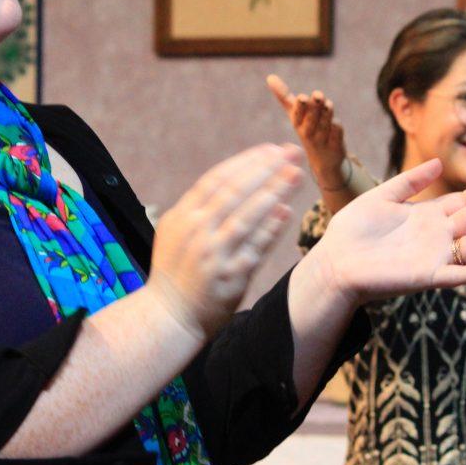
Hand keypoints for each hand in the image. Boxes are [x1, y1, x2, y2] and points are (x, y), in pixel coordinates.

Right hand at [147, 144, 303, 339]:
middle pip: (236, 191)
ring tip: (296, 174)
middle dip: (266, 168)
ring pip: (248, 215)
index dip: (247, 161)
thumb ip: (200, 206)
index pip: (218, 179)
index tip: (271, 149)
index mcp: (183, 215)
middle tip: (292, 152)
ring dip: (274, 191)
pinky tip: (286, 211)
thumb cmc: (175, 269)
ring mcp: (214, 254)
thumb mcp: (175, 231)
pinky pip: (256, 247)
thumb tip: (234, 180)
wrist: (169, 315)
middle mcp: (197, 231)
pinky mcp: (231, 277)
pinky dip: (271, 228)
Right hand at [266, 74, 346, 187]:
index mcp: (297, 123)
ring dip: (326, 114)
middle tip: (318, 95)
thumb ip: (283, 96)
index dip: (299, 107)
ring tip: (328, 104)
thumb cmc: (307, 128)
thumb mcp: (295, 113)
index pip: (296, 115)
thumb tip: (269, 77)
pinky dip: (336, 129)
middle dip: (314, 108)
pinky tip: (336, 124)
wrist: (323, 159)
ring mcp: (321, 141)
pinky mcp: (334, 147)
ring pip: (324, 126)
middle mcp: (307, 133)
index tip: (302, 97)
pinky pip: (336, 135)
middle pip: (311, 120)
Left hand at [307, 159, 465, 306]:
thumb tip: (439, 163)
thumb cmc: (353, 231)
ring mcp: (435, 257)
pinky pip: (458, 276)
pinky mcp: (427, 276)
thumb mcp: (382, 197)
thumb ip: (409, 181)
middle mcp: (437, 237)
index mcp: (427, 217)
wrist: (333, 262)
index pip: (464, 202)